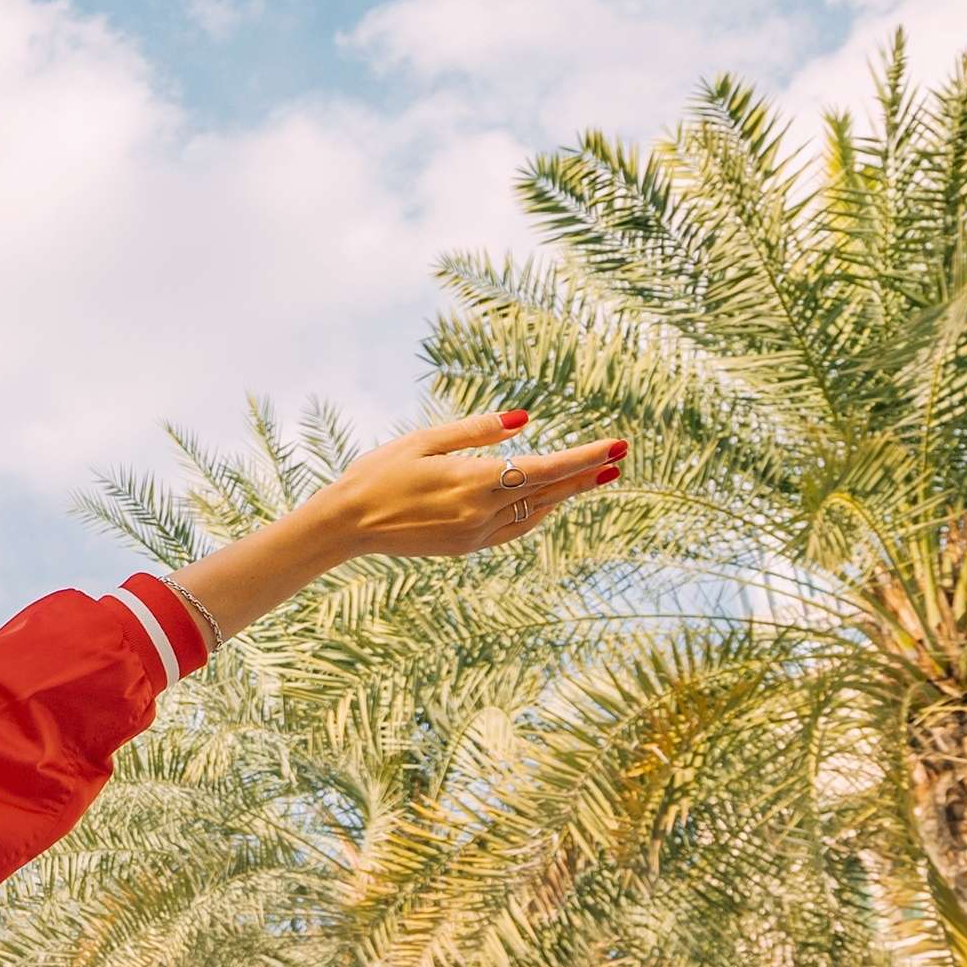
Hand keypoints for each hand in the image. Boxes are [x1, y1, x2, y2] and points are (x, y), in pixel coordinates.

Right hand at [312, 409, 621, 561]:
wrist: (347, 524)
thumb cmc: (379, 473)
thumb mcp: (424, 439)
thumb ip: (478, 430)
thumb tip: (526, 419)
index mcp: (473, 481)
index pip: (546, 469)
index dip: (585, 458)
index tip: (616, 447)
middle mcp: (482, 512)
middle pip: (549, 492)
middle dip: (586, 475)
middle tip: (619, 460)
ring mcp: (476, 534)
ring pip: (535, 513)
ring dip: (566, 495)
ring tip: (594, 478)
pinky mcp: (466, 546)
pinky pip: (515, 529)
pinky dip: (537, 512)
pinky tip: (549, 501)